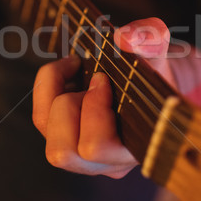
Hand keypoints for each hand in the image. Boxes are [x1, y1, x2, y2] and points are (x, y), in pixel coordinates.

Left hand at [33, 17, 200, 177]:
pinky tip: (68, 71)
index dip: (93, 111)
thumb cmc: (154, 69)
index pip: (97, 147)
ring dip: (54, 99)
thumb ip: (150, 39)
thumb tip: (125, 38)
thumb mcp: (158, 49)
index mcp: (134, 148)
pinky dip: (47, 90)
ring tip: (75, 72)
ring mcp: (84, 157)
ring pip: (49, 140)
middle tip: (92, 79)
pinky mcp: (66, 141)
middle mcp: (107, 161)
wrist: (150, 78)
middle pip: (64, 151)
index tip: (104, 78)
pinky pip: (42, 121)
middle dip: (69, 105)